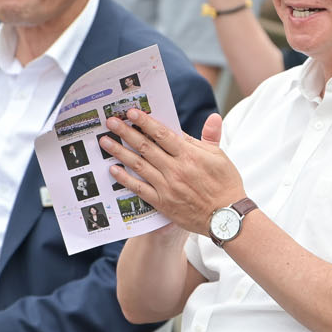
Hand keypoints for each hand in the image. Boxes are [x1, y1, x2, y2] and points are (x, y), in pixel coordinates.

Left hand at [103, 109, 241, 234]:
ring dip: (120, 152)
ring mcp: (167, 187)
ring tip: (105, 142)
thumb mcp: (221, 157)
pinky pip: (140, 189)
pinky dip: (125, 179)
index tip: (131, 113)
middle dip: (126, 133)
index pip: (163, 134)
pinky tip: (113, 170)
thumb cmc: (225, 185)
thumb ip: (210, 137)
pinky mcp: (163, 202)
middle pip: (146, 147)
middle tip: (111, 122)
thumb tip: (212, 117)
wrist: (226, 218)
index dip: (146, 122)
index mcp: (190, 155)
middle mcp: (176, 169)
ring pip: (139, 165)